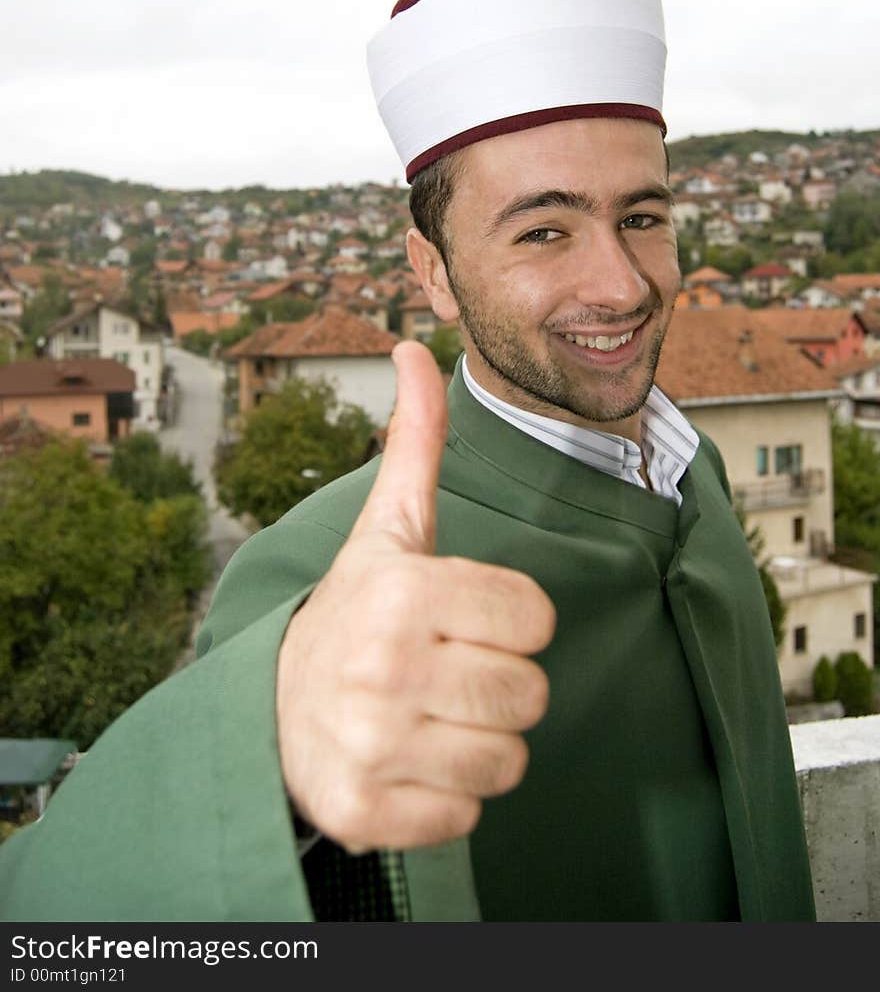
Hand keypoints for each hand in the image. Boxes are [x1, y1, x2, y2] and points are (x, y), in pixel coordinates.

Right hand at [275, 340, 555, 852]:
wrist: (271, 710)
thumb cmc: (357, 610)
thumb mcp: (387, 529)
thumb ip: (415, 444)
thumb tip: (414, 349)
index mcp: (401, 592)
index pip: (536, 615)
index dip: (511, 617)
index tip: (465, 616)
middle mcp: (383, 670)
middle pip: (531, 694)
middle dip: (501, 683)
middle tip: (450, 671)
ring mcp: (372, 748)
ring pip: (509, 761)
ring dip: (480, 742)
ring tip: (431, 716)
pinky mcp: (366, 815)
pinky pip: (468, 816)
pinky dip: (448, 796)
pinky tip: (410, 762)